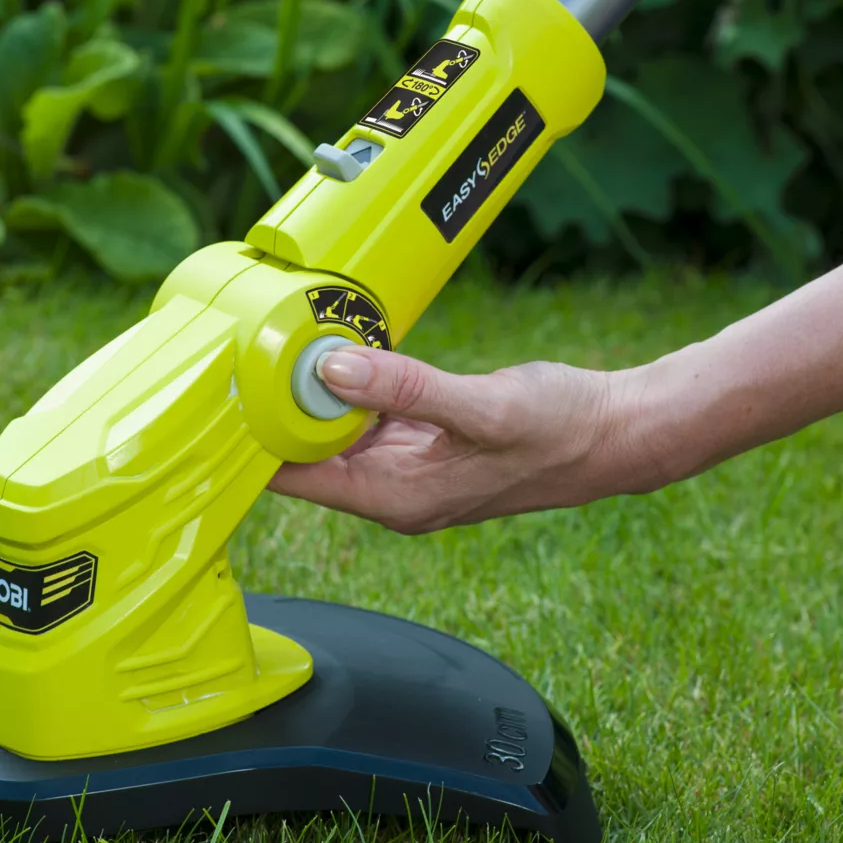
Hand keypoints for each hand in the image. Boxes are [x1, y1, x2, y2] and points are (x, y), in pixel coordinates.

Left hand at [269, 347, 648, 533]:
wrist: (613, 433)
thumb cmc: (560, 430)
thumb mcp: (484, 406)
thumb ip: (407, 388)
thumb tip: (332, 369)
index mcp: (398, 498)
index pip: (298, 478)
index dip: (258, 440)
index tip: (229, 394)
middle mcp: (394, 491)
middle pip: (308, 453)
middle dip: (279, 408)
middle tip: (252, 349)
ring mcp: (407, 468)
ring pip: (335, 432)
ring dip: (313, 394)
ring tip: (284, 344)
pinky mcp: (422, 442)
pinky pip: (368, 415)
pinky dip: (350, 387)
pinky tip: (338, 353)